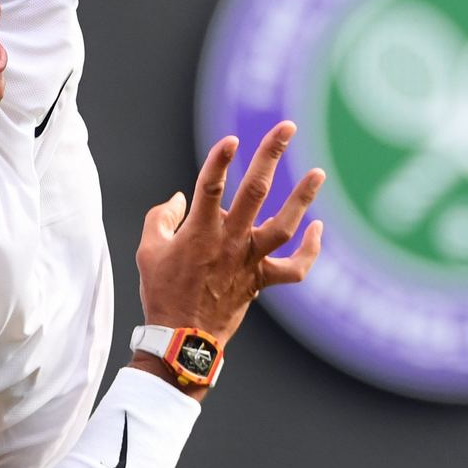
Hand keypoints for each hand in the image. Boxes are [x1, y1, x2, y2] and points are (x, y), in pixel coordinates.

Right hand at [134, 121, 325, 347]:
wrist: (181, 339)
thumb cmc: (162, 293)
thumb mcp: (148, 251)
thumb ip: (161, 218)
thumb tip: (179, 198)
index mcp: (199, 231)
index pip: (210, 185)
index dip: (220, 159)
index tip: (232, 139)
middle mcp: (230, 241)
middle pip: (255, 191)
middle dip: (271, 155)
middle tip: (287, 127)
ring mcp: (249, 261)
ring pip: (283, 226)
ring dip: (303, 198)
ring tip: (319, 173)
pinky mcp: (262, 280)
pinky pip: (295, 268)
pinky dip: (310, 250)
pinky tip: (318, 228)